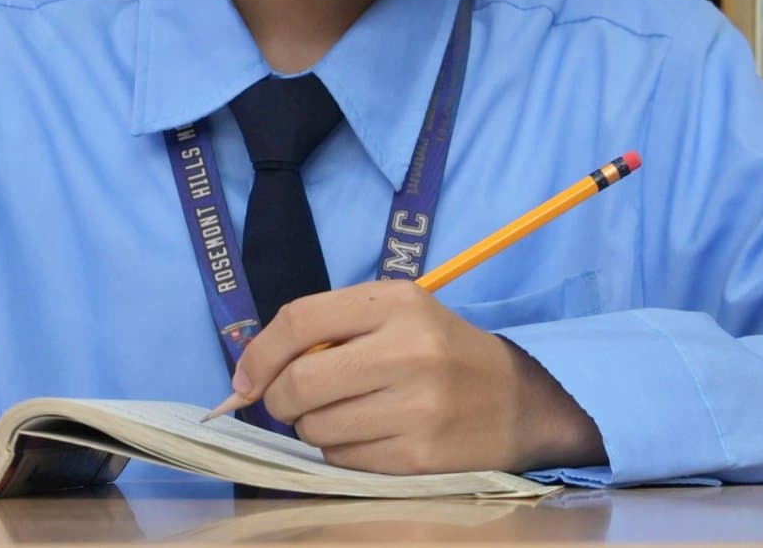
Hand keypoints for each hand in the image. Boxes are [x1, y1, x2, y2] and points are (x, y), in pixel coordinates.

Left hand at [232, 279, 605, 474]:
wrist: (519, 401)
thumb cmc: (440, 351)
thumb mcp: (396, 314)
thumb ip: (331, 328)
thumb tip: (252, 371)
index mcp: (396, 301)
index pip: (300, 320)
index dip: (259, 355)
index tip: (243, 381)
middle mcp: (408, 349)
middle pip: (301, 382)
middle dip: (281, 400)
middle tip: (292, 403)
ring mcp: (417, 405)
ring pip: (317, 428)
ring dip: (315, 428)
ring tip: (348, 415)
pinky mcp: (420, 455)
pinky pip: (344, 460)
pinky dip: (343, 453)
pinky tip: (371, 437)